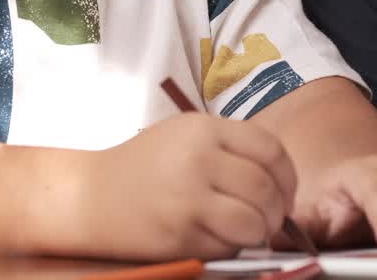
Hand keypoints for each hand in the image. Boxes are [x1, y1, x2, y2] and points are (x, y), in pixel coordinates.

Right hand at [88, 112, 297, 260]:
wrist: (89, 197)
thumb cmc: (143, 166)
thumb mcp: (186, 136)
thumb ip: (230, 148)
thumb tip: (279, 180)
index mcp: (204, 129)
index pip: (270, 149)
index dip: (287, 175)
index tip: (286, 190)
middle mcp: (198, 160)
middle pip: (265, 188)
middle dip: (278, 209)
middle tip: (273, 218)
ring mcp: (188, 199)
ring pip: (252, 221)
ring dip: (261, 231)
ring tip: (254, 231)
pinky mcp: (179, 235)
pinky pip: (226, 245)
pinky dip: (234, 246)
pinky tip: (224, 239)